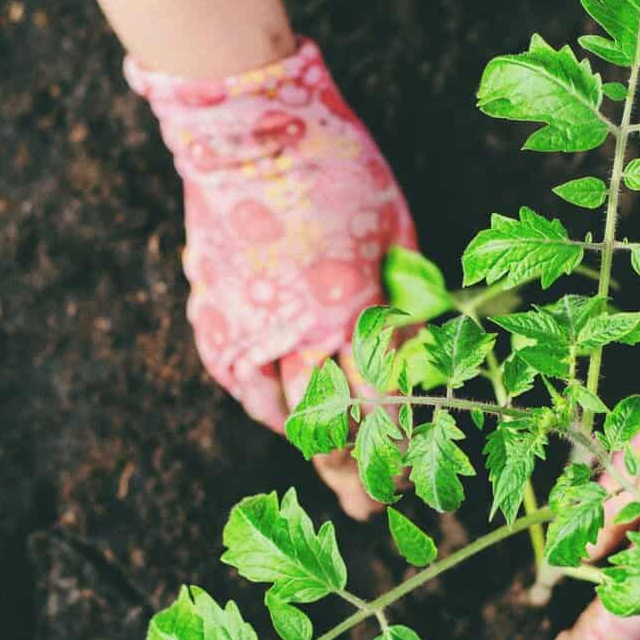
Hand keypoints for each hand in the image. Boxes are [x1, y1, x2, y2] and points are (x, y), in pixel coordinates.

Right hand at [124, 38, 416, 518]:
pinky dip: (266, 408)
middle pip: (330, 428)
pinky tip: (282, 419)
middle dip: (356, 475)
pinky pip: (241, 385)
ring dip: (311, 448)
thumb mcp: (395, 232)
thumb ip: (407, 299)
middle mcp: (300, 334)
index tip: (415, 480)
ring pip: (283, 416)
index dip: (400, 454)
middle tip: (371, 507)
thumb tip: (424, 354)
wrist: (246, 132)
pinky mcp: (215, 318)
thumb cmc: (337, 170)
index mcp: (353, 312)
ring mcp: (251, 329)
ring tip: (333, 470)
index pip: (382, 409)